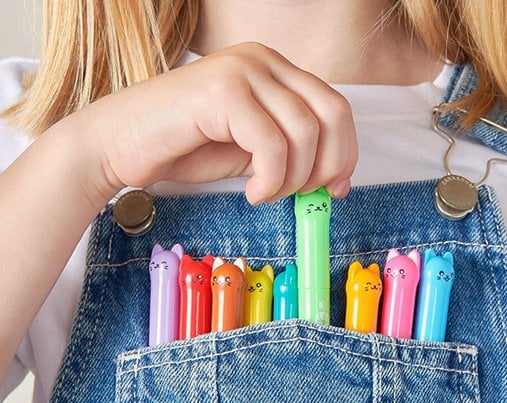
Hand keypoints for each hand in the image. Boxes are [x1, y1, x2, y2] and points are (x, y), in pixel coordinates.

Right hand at [65, 42, 357, 204]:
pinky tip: (251, 192)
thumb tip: (335, 178)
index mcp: (274, 69)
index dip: (344, 152)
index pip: (335, 106)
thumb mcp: (252, 150)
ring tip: (265, 193)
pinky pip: (271, 144)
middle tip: (302, 195)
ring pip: (305, 132)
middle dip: (327, 166)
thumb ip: (292, 154)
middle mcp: (262, 60)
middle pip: (332, 113)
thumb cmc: (183, 148)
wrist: (119, 146)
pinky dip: (270, 180)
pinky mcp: (222, 91)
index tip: (335, 188)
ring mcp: (242, 70)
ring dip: (293, 178)